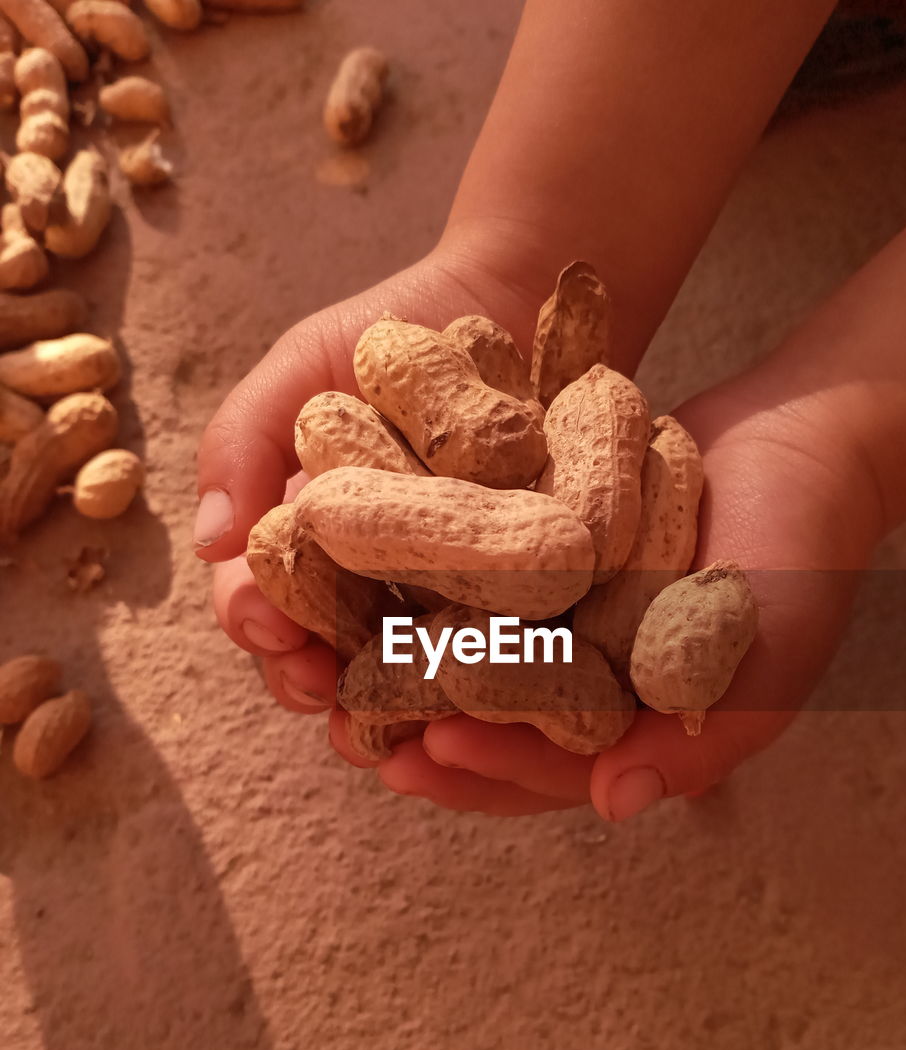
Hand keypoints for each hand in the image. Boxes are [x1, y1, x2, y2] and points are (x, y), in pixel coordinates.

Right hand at [195, 235, 548, 718]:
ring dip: (401, 715)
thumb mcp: (304, 367)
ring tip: (406, 730)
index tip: (269, 629)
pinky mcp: (527, 601)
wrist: (518, 295)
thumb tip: (212, 543)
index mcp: (309, 544)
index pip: (265, 602)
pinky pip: (505, 659)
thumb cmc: (398, 329)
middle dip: (320, 688)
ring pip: (411, 680)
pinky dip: (495, 687)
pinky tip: (494, 701)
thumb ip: (244, 442)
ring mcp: (447, 600)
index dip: (259, 624)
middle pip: (331, 660)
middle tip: (327, 697)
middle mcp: (371, 585)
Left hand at [376, 371, 883, 818]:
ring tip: (330, 660)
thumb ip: (698, 739)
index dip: (489, 767)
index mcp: (626, 732)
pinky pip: (468, 582)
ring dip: (398, 664)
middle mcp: (580, 685)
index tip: (427, 750)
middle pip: (486, 725)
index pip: (547, 771)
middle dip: (417, 730)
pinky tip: (364, 568)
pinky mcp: (533, 561)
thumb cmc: (799, 559)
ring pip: (462, 658)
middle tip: (347, 728)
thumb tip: (613, 808)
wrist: (800, 440)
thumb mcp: (766, 656)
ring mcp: (554, 623)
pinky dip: (422, 582)